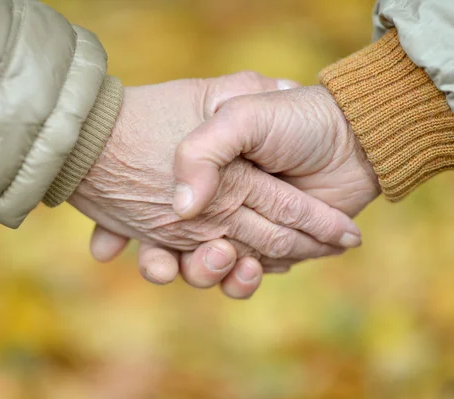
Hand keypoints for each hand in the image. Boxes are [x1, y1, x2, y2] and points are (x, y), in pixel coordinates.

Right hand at [69, 74, 361, 296]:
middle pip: (171, 246)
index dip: (120, 228)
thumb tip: (183, 208)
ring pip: (206, 268)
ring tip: (223, 258)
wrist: (350, 135)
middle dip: (159, 263)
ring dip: (204, 275)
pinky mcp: (270, 251)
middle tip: (164, 262)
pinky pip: (244, 275)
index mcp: (203, 174)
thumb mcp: (237, 114)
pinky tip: (248, 268)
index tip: (103, 248)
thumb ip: (203, 153)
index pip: (152, 206)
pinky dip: (240, 280)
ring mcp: (242, 229)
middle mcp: (216, 204)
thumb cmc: (293, 120)